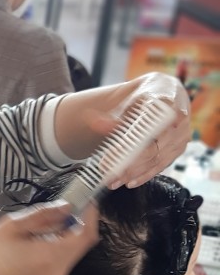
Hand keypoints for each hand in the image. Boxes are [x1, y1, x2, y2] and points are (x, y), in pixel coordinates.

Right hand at [0, 201, 99, 274]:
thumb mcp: (13, 225)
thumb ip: (44, 215)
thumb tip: (67, 205)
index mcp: (50, 256)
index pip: (85, 235)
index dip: (91, 216)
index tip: (87, 201)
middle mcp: (57, 273)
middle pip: (80, 246)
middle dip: (77, 226)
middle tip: (65, 209)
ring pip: (71, 255)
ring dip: (65, 239)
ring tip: (44, 228)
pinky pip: (61, 266)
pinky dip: (57, 252)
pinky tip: (37, 246)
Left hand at [54, 72, 189, 185]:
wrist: (167, 92)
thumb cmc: (146, 96)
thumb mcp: (129, 101)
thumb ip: (112, 115)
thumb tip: (94, 122)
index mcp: (166, 104)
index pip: (146, 131)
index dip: (127, 146)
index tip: (108, 158)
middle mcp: (178, 122)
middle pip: (151, 150)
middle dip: (127, 165)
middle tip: (107, 174)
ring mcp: (181, 136)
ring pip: (156, 160)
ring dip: (133, 173)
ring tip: (113, 181)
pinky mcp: (179, 148)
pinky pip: (162, 165)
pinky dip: (145, 175)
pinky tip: (129, 182)